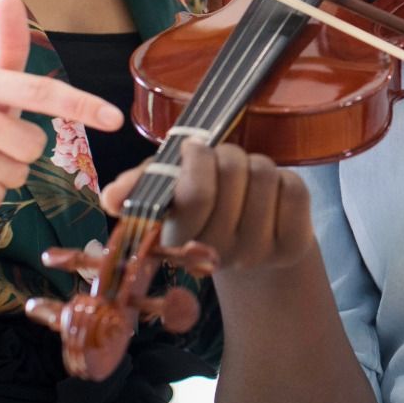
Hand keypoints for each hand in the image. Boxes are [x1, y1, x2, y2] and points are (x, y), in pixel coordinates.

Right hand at [99, 141, 313, 277]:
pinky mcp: (293, 245)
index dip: (197, 158)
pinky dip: (285, 178)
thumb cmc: (205, 208)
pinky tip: (273, 193)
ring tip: (246, 179)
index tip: (194, 148)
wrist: (252, 244)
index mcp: (180, 241)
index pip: (195, 193)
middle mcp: (218, 254)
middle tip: (224, 161)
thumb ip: (140, 187)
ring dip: (256, 165)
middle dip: (227, 154)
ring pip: (264, 175)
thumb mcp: (169, 195)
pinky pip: (293, 190)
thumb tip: (110, 197)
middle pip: (232, 172)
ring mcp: (258, 253)